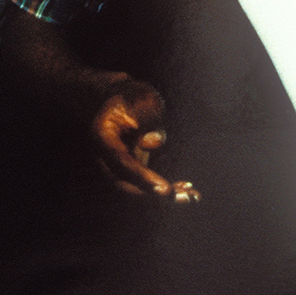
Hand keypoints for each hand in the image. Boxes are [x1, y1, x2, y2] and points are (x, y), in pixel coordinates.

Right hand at [92, 76, 196, 202]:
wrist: (122, 100)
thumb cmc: (133, 96)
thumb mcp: (142, 98)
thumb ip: (147, 118)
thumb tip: (151, 143)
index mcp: (102, 138)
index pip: (122, 164)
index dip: (143, 178)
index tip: (164, 189)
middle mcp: (105, 158)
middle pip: (127, 185)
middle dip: (156, 195)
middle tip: (185, 197)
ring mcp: (116, 167)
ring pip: (137, 190)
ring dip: (164, 197)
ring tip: (193, 196)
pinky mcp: (130, 171)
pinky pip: (145, 186)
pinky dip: (165, 189)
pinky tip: (187, 188)